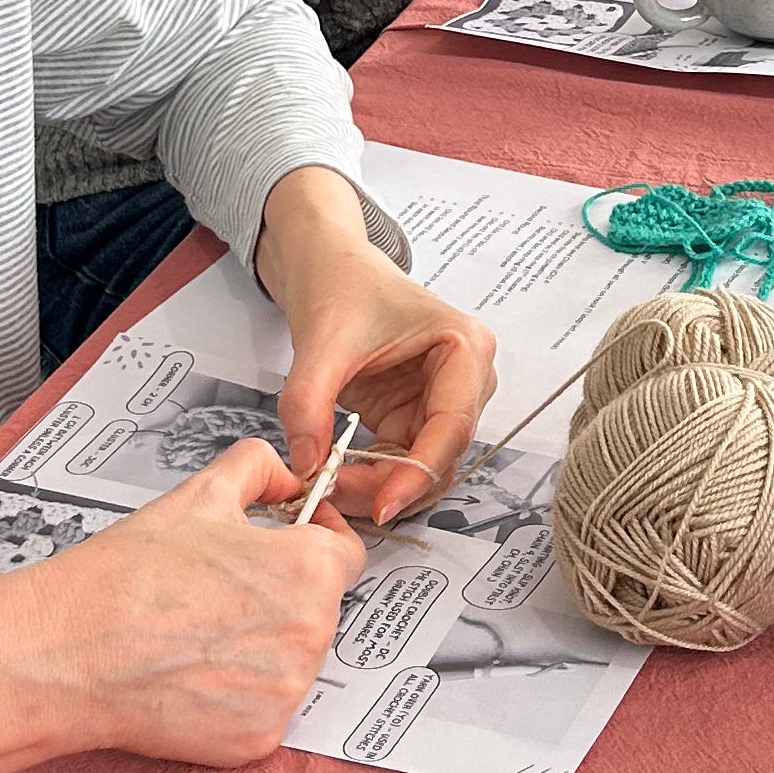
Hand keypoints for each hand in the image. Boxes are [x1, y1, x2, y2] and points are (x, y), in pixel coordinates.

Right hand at [13, 442, 362, 762]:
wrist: (70, 650)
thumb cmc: (128, 576)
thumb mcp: (200, 493)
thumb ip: (258, 470)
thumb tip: (284, 478)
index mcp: (309, 571)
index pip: (346, 555)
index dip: (313, 543)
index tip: (286, 546)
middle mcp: (311, 635)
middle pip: (317, 611)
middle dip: (279, 598)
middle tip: (218, 594)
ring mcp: (286, 693)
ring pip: (290, 662)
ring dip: (258, 648)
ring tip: (196, 634)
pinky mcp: (257, 738)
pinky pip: (262, 709)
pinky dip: (234, 697)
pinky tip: (190, 675)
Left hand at [259, 177, 498, 524]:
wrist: (328, 267)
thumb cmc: (342, 283)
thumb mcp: (321, 341)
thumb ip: (308, 403)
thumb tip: (307, 463)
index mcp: (465, 348)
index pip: (452, 426)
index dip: (418, 472)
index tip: (381, 505)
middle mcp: (466, 380)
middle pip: (441, 455)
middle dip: (391, 484)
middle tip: (334, 495)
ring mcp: (442, 401)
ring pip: (423, 468)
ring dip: (379, 486)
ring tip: (327, 485)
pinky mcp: (415, 416)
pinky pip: (400, 462)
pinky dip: (370, 477)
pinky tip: (335, 475)